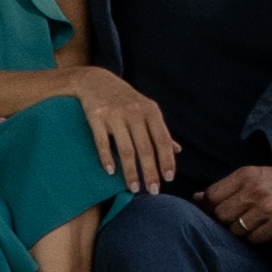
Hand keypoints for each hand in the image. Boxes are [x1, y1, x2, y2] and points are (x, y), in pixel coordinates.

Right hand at [58, 64, 185, 197]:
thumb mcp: (146, 109)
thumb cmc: (124, 98)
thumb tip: (177, 150)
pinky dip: (106, 158)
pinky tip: (110, 172)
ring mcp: (114, 114)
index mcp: (150, 111)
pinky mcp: (96, 116)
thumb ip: (159, 130)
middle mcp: (134, 112)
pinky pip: (102, 142)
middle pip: (145, 148)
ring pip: (125, 149)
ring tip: (133, 188)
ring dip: (130, 172)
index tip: (168, 178)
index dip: (166, 160)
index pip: (162, 140)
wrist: (94, 80)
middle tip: (153, 191)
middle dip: (150, 172)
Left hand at [202, 157, 271, 246]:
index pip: (212, 196)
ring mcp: (267, 211)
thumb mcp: (251, 176)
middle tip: (231, 218)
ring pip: (236, 230)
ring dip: (239, 229)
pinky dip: (254, 236)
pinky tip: (262, 227)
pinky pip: (254, 239)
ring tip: (249, 221)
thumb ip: (225, 187)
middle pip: (221, 215)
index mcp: (246, 176)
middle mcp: (255, 192)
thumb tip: (197, 198)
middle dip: (222, 219)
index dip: (206, 206)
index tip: (210, 210)